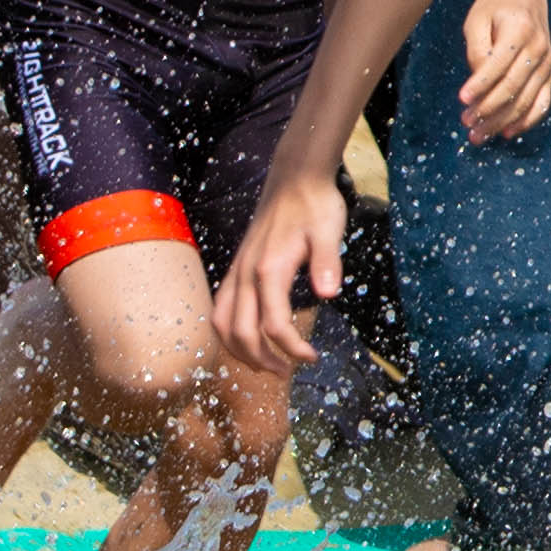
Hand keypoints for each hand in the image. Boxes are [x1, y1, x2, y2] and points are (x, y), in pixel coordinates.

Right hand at [213, 173, 347, 377]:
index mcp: (269, 269)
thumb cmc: (315, 205)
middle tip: (287, 372)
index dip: (292, 348)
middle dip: (261, 359)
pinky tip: (247, 337)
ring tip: (266, 363)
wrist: (295, 178)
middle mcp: (246, 273)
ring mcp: (237, 271)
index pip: (273, 325)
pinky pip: (221, 307)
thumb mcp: (329, 231)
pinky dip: (228, 331)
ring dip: (239, 350)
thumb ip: (327, 263)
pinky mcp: (236, 268)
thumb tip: (329, 294)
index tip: (312, 358)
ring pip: (222, 323)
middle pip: (240, 333)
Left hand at [460, 0, 550, 142]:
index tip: (462, 99)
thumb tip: (477, 84)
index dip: (480, 84)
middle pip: (512, 87)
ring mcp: (547, 62)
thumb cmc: (495, 7)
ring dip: (502, 121)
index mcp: (519, 30)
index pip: (497, 64)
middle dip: (488, 109)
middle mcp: (538, 48)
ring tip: (479, 135)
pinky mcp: (549, 73)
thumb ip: (476, 50)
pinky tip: (508, 132)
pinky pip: (542, 102)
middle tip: (467, 124)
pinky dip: (527, 120)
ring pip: (526, 100)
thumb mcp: (477, 19)